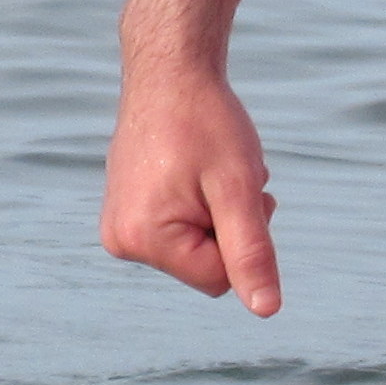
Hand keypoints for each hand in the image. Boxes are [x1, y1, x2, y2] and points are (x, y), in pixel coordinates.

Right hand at [104, 67, 281, 315]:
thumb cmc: (205, 123)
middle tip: (224, 179)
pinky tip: (192, 172)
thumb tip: (266, 311)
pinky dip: (198, 207)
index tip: (235, 191)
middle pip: (205, 268)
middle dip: (227, 228)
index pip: (219, 279)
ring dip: (215, 215)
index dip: (242, 238)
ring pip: (195, 250)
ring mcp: (119, 227)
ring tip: (207, 171)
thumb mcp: (238, 188)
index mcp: (143, 239)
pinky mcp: (125, 213)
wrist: (169, 73)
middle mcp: (121, 240)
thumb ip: (251, 253)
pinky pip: (178, 232)